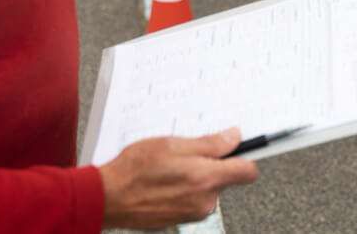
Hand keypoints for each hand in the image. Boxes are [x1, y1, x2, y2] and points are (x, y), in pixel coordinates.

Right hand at [100, 128, 258, 229]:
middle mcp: (205, 200)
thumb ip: (209, 143)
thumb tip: (233, 138)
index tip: (242, 147)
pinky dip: (184, 189)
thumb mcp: (173, 144)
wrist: (108, 197)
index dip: (245, 156)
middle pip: (225, 178)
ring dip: (196, 176)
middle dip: (212, 164)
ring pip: (208, 188)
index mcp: (207, 179)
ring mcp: (193, 213)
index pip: (247, 171)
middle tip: (188, 151)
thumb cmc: (134, 169)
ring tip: (170, 166)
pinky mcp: (181, 219)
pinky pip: (193, 199)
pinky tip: (164, 180)